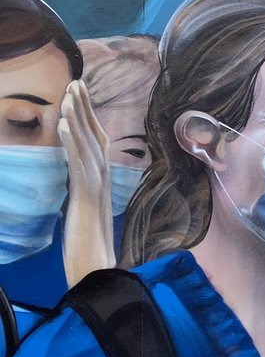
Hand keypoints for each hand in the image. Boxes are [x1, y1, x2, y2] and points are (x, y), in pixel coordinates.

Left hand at [58, 80, 115, 284]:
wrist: (98, 274)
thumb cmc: (90, 252)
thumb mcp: (82, 216)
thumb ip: (81, 196)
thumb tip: (75, 184)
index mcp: (102, 183)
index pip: (98, 143)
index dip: (89, 118)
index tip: (78, 95)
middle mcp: (105, 181)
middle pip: (97, 137)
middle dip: (85, 108)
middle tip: (75, 82)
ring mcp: (98, 189)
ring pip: (90, 146)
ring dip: (80, 118)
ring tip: (69, 94)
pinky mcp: (87, 199)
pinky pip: (81, 166)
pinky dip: (74, 144)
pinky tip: (67, 126)